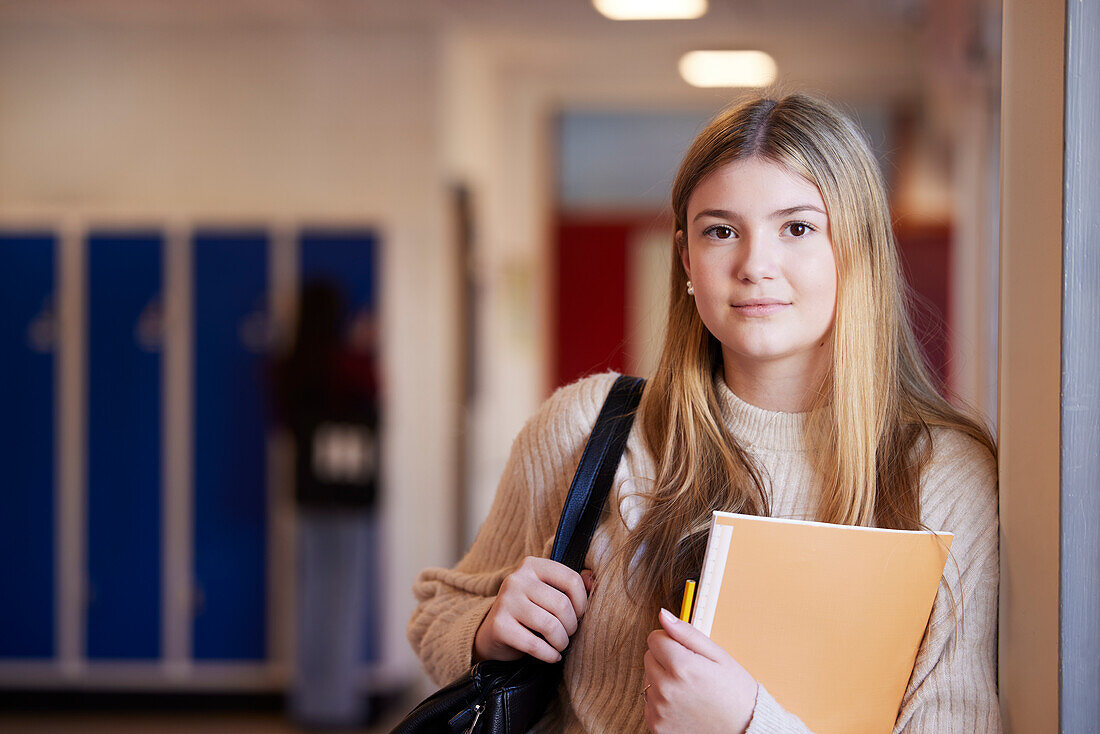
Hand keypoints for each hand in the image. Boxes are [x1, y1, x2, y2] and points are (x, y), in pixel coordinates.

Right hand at [473, 556, 593, 663]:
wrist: (493, 632)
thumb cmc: (529, 610)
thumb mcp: (548, 592)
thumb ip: (571, 584)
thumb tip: (595, 581)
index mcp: (532, 565)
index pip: (571, 579)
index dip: (582, 602)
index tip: (580, 615)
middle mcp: (516, 579)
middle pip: (562, 605)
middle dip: (571, 626)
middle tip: (568, 634)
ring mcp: (506, 601)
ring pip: (550, 625)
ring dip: (561, 642)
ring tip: (560, 645)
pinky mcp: (499, 626)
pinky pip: (534, 644)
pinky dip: (549, 655)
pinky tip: (553, 656)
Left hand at [643, 608, 757, 733]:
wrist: (744, 731)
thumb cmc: (735, 694)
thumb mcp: (719, 656)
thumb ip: (687, 633)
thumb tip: (664, 615)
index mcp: (682, 667)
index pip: (654, 638)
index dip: (671, 641)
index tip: (685, 651)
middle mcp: (666, 689)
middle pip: (649, 657)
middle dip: (666, 659)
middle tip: (690, 672)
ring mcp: (660, 710)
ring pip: (648, 679)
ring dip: (663, 680)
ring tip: (689, 690)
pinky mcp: (656, 726)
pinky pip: (649, 702)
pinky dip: (661, 701)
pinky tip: (683, 705)